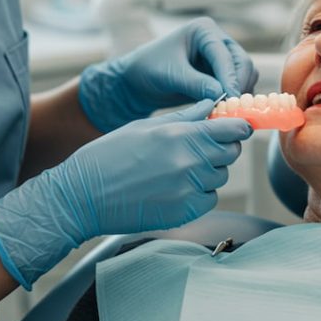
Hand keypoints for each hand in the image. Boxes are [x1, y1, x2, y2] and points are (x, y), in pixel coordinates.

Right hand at [0, 99, 250, 288]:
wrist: (83, 196)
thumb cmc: (109, 155)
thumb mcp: (145, 126)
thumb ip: (185, 117)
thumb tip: (213, 106)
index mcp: (180, 135)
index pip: (232, 129)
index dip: (237, 127)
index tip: (236, 127)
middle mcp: (189, 163)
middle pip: (230, 153)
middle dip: (221, 147)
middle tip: (201, 147)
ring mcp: (188, 191)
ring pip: (219, 177)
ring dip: (208, 171)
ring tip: (178, 168)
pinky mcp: (184, 213)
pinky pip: (208, 199)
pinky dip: (199, 193)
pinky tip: (174, 187)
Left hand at [78, 17, 258, 132]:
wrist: (137, 81)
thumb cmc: (148, 69)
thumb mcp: (171, 75)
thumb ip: (196, 83)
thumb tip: (222, 95)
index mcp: (204, 30)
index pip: (224, 54)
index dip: (230, 76)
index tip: (231, 97)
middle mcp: (216, 41)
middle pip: (242, 62)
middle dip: (239, 85)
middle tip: (234, 108)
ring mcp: (220, 58)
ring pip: (245, 75)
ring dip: (240, 93)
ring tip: (228, 112)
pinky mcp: (220, 75)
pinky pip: (238, 86)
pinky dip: (235, 99)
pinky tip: (226, 112)